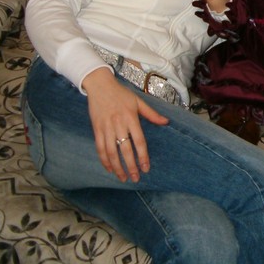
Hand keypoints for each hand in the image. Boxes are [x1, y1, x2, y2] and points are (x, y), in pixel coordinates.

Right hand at [82, 67, 168, 182]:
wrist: (100, 85)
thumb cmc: (121, 93)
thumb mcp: (138, 101)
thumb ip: (152, 114)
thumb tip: (166, 122)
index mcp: (131, 118)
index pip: (139, 141)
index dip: (143, 156)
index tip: (146, 168)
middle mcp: (118, 124)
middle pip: (125, 150)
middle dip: (131, 166)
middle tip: (136, 178)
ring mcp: (106, 127)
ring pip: (111, 152)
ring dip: (117, 167)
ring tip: (123, 178)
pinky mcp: (96, 129)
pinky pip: (100, 148)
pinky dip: (104, 160)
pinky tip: (109, 168)